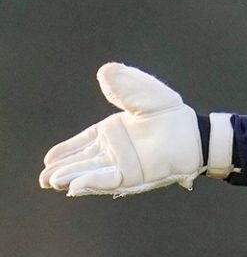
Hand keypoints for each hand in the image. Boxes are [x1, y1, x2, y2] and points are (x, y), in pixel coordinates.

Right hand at [39, 63, 201, 195]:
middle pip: (82, 161)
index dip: (65, 151)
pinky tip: (74, 186)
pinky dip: (91, 182)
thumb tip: (106, 70)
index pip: (83, 143)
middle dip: (62, 169)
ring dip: (72, 177)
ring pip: (91, 172)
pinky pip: (109, 180)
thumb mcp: (143, 94)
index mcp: (113, 132)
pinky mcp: (135, 176)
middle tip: (43, 179)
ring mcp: (124, 165)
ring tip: (51, 182)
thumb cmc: (170, 113)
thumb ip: (123, 85)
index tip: (48, 160)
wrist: (194, 133)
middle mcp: (115, 151)